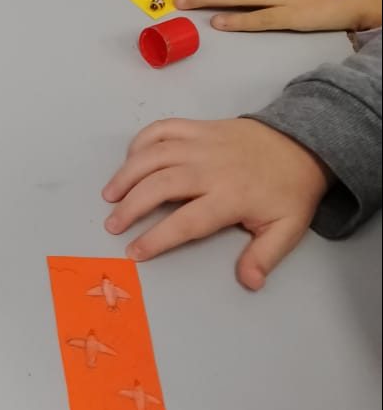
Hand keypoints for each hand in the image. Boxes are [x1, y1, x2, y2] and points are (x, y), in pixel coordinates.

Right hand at [102, 117, 329, 290]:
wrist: (299, 144)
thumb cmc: (288, 190)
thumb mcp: (287, 229)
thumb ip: (264, 256)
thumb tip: (249, 282)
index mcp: (231, 197)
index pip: (187, 221)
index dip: (157, 237)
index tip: (135, 251)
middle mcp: (210, 168)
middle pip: (161, 185)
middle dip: (131, 206)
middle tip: (113, 224)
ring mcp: (201, 143)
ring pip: (154, 155)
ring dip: (127, 174)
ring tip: (109, 194)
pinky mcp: (197, 126)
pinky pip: (161, 129)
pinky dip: (140, 141)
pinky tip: (129, 160)